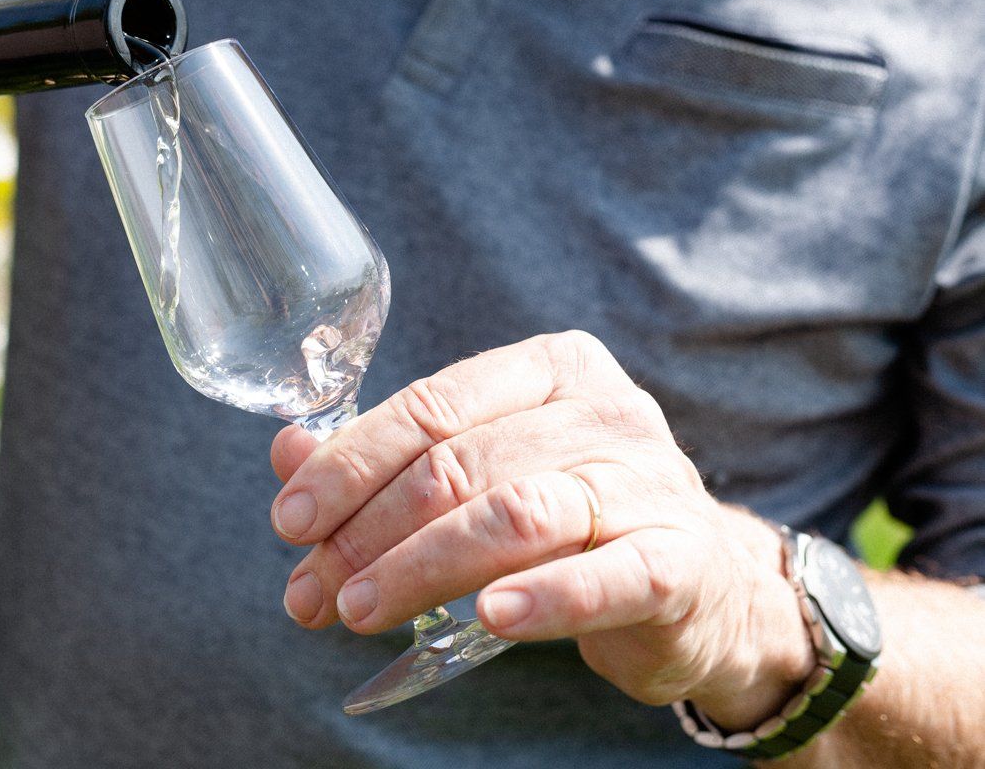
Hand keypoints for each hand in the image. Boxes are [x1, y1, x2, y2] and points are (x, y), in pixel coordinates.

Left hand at [270, 330, 814, 726]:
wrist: (700, 587)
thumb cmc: (569, 520)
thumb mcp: (477, 475)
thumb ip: (386, 461)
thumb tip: (286, 452)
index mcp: (548, 369)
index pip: (430, 406)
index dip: (350, 464)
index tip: (289, 520)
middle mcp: (604, 410)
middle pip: (460, 464)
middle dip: (368, 532)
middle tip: (310, 589)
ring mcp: (648, 481)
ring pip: (517, 513)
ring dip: (422, 566)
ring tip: (359, 610)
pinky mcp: (682, 559)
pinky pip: (610, 576)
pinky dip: (544, 597)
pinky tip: (489, 619)